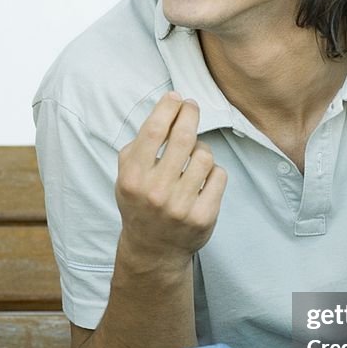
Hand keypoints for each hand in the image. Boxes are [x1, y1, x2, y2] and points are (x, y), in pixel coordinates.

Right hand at [116, 92, 226, 264]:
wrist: (153, 249)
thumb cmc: (141, 202)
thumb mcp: (127, 175)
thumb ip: (140, 145)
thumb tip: (166, 109)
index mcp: (133, 178)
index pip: (154, 131)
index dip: (168, 108)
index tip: (176, 98)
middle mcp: (156, 192)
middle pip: (184, 138)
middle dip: (191, 114)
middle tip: (192, 107)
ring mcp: (181, 206)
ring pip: (205, 156)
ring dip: (202, 150)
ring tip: (193, 158)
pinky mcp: (203, 216)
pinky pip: (219, 176)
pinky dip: (214, 173)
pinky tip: (203, 181)